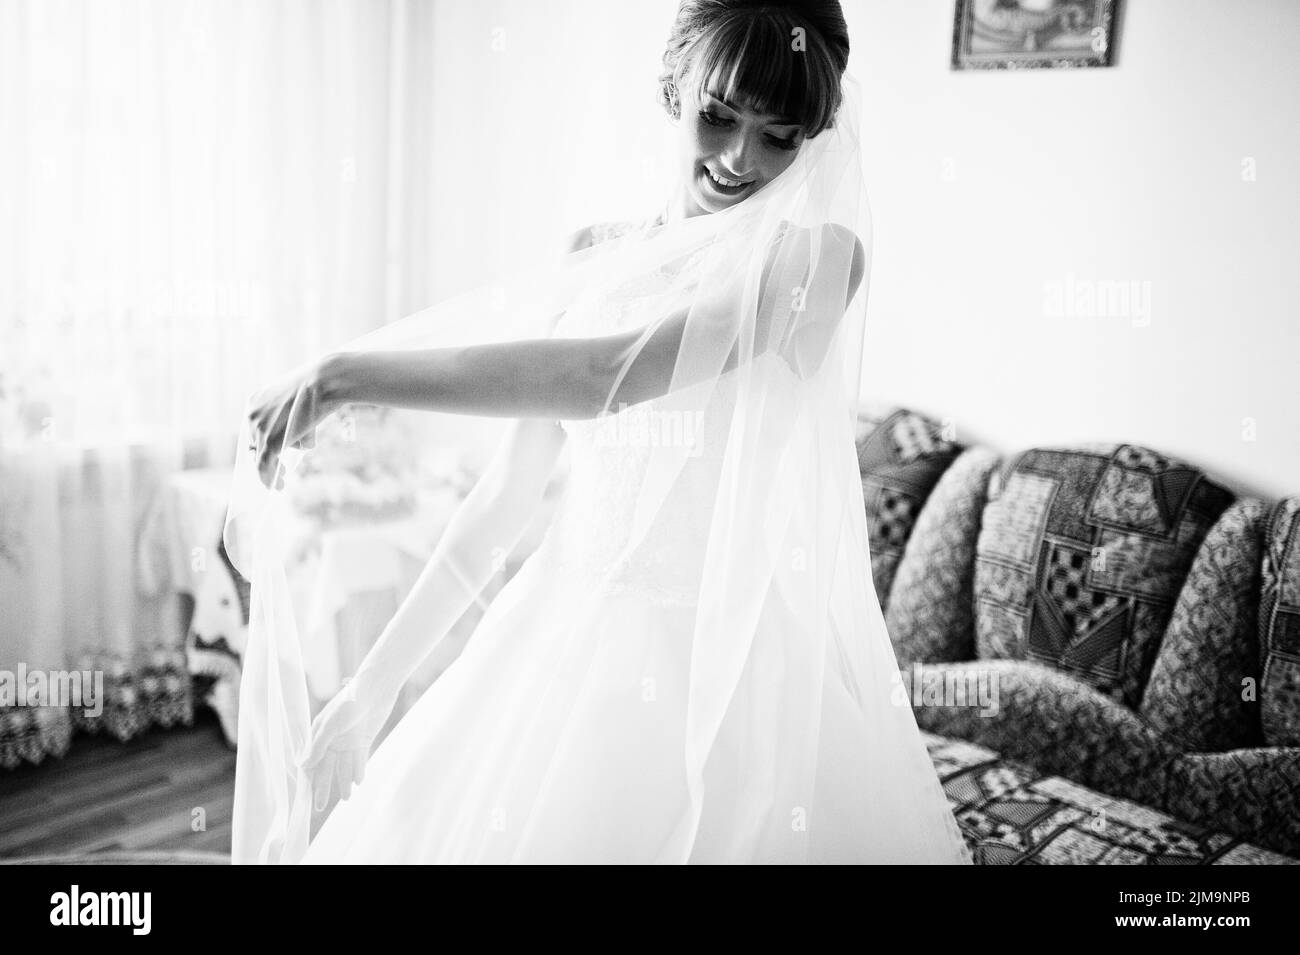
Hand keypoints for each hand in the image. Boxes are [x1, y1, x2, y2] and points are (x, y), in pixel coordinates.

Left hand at [245, 355, 337, 489]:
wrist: (324, 381)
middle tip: (281, 469)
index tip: (274, 454)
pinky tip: (280, 486)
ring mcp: (259, 429)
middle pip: (254, 444)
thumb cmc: (321, 387)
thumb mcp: (300, 400)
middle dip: (267, 459)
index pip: (254, 429)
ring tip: (280, 483)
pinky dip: (270, 479)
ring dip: (269, 473)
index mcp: (256, 400)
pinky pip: (264, 466)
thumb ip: (293, 418)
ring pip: (259, 458)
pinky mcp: (270, 442)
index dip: (263, 444)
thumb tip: (299, 442)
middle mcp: (252, 414)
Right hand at [298, 678, 391, 811]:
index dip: (309, 778)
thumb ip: (319, 745)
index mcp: (320, 733)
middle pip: (327, 767)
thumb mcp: (331, 725)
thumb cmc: (349, 702)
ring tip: (346, 798)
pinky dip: (358, 770)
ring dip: (344, 781)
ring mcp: (348, 740)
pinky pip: (359, 759)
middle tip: (320, 807)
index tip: (305, 796)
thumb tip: (304, 766)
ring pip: (344, 766)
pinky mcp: (363, 740)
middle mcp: (333, 739)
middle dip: (323, 786)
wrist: (375, 690)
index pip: (312, 760)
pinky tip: (358, 782)